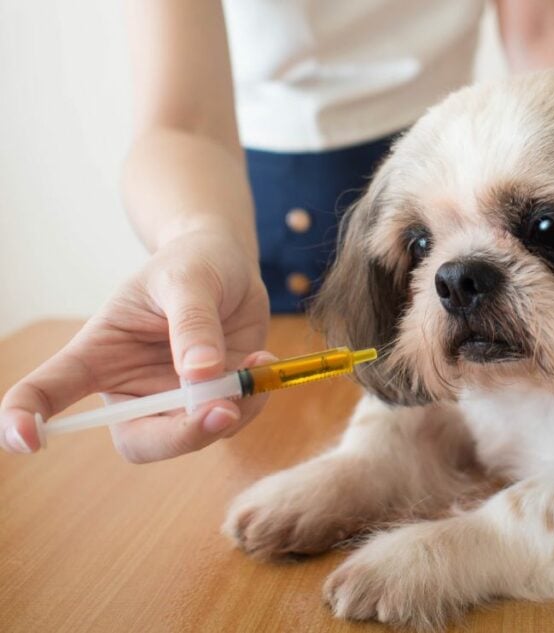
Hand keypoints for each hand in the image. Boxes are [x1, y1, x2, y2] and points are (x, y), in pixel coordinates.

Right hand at [0, 229, 270, 461]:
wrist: (231, 265)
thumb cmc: (194, 263)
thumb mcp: (189, 279)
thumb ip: (192, 324)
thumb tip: (200, 375)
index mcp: (99, 353)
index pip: (49, 390)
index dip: (26, 418)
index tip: (25, 440)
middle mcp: (131, 386)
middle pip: (139, 440)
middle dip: (182, 435)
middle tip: (224, 410)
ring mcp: (173, 399)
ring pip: (194, 437)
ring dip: (231, 410)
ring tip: (255, 361)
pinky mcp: (213, 401)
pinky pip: (233, 421)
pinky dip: (253, 399)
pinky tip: (262, 362)